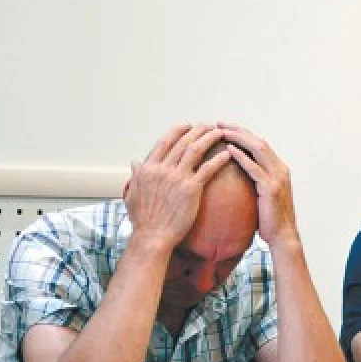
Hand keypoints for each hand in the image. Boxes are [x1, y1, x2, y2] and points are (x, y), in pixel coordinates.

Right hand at [125, 124, 230, 247]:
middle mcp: (162, 169)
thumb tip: (135, 162)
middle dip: (198, 130)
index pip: (165, 142)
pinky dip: (219, 159)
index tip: (187, 125)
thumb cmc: (143, 219)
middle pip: (183, 142)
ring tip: (220, 132)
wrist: (152, 236)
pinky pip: (208, 169)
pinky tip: (228, 153)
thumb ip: (136, 175)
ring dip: (209, 138)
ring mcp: (177, 178)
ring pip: (196, 150)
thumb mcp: (132, 193)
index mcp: (148, 168)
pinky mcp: (191, 189)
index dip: (177, 131)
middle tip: (209, 125)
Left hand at [217, 123, 299, 248]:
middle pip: (258, 142)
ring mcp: (278, 178)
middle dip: (238, 130)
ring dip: (239, 138)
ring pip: (258, 149)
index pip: (259, 144)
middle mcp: (281, 169)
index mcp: (279, 168)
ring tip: (221, 131)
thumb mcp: (263, 194)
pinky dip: (242, 157)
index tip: (224, 127)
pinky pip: (255, 168)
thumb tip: (235, 175)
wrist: (282, 236)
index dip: (242, 134)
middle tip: (220, 123)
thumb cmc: (269, 219)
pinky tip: (229, 150)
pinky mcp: (271, 188)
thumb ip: (255, 180)